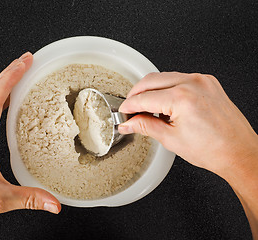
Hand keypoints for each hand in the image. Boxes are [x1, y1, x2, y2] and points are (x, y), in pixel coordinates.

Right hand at [118, 72, 257, 237]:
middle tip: (130, 109)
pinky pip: (180, 78)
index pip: (144, 97)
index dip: (129, 106)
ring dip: (151, 89)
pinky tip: (164, 102)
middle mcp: (193, 83)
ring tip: (146, 108)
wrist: (238, 152)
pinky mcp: (208, 82)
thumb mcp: (171, 139)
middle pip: (151, 80)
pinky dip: (167, 88)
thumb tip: (129, 123)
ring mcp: (202, 80)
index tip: (123, 112)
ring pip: (165, 77)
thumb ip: (145, 126)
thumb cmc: (213, 150)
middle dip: (136, 94)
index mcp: (182, 98)